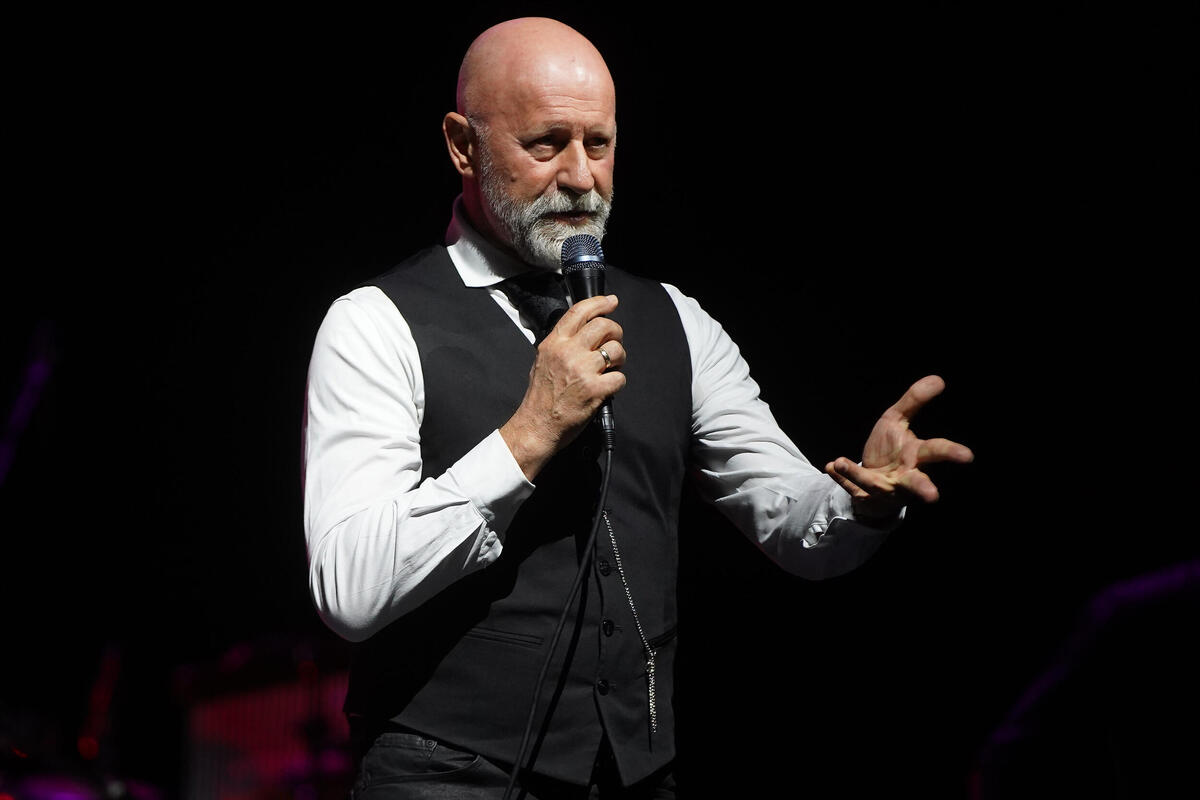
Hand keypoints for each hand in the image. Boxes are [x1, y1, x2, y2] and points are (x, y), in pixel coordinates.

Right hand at [501, 294, 625, 480]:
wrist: (537, 425)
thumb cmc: (540, 396)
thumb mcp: (542, 360)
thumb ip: (561, 343)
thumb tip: (582, 331)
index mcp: (554, 343)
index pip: (579, 311)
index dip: (600, 302)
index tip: (611, 301)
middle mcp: (568, 352)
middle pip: (604, 326)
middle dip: (615, 332)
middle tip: (613, 342)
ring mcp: (582, 370)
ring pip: (616, 350)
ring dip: (619, 358)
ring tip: (611, 368)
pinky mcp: (595, 389)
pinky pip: (620, 377)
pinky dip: (618, 382)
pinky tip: (608, 386)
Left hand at [825, 375, 972, 520]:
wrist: (872, 480)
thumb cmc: (891, 450)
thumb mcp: (897, 420)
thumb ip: (914, 400)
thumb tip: (938, 379)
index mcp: (916, 456)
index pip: (936, 451)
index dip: (952, 453)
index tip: (968, 456)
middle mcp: (904, 476)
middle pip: (917, 482)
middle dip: (924, 488)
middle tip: (934, 496)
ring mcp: (883, 488)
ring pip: (874, 485)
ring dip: (858, 474)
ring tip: (840, 462)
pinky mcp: (863, 495)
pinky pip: (852, 487)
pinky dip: (842, 477)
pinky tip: (831, 466)